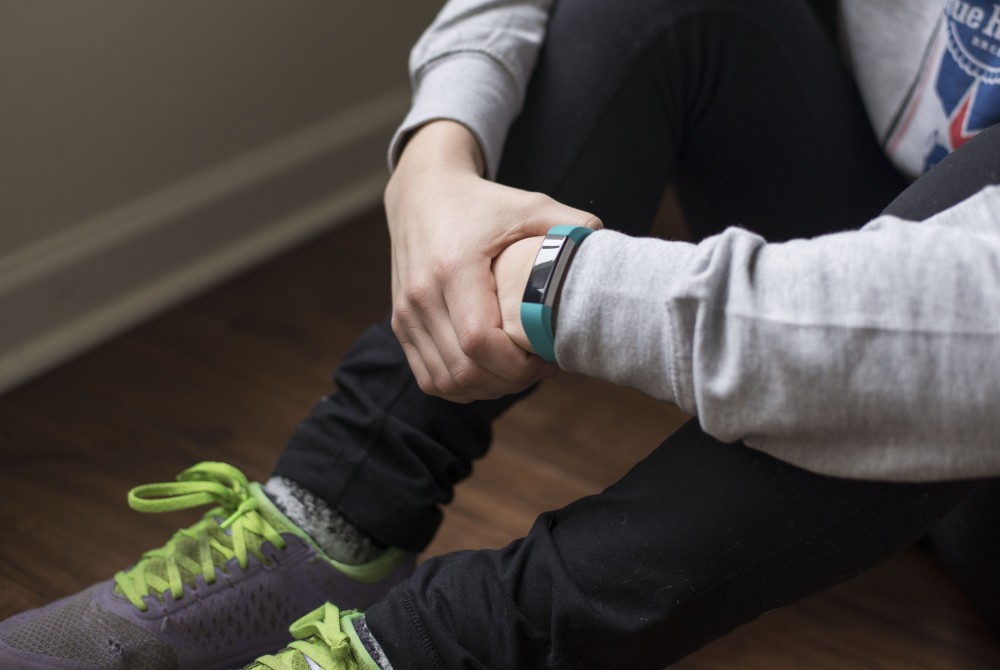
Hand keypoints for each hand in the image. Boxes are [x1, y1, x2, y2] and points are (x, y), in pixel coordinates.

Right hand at [384, 121, 599, 401]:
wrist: (421, 192)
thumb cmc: (481, 202)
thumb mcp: (528, 204)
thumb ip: (569, 224)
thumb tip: (608, 249)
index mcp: (453, 268)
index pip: (480, 342)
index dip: (518, 366)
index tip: (546, 358)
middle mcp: (422, 296)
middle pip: (465, 371)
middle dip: (509, 383)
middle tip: (539, 368)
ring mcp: (406, 314)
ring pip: (446, 382)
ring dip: (486, 389)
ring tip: (516, 371)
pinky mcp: (400, 324)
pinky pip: (429, 378)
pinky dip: (460, 386)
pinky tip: (488, 372)